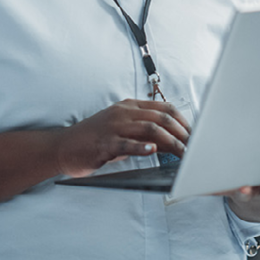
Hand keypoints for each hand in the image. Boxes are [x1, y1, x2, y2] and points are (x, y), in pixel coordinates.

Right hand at [55, 99, 190, 177]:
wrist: (64, 147)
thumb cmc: (95, 140)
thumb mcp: (123, 132)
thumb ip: (145, 134)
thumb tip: (172, 143)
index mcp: (129, 107)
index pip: (163, 108)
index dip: (183, 121)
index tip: (195, 134)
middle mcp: (123, 113)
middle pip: (161, 117)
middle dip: (182, 132)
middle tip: (195, 146)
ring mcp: (114, 126)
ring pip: (149, 128)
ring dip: (170, 141)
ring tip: (183, 152)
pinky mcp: (104, 143)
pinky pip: (126, 143)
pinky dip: (142, 147)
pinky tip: (153, 151)